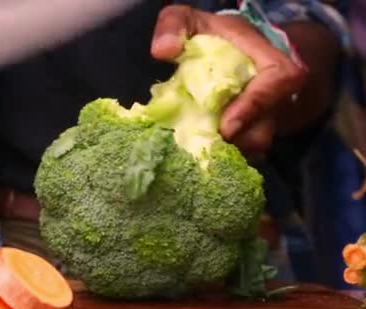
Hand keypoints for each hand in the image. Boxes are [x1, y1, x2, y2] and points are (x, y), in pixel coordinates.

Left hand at [150, 5, 306, 153]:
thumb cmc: (215, 36)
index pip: (277, 84)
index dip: (254, 107)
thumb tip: (163, 51)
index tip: (226, 127)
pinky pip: (240, 154)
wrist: (235, 53)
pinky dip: (220, 157)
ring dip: (223, 152)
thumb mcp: (193, 20)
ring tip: (195, 150)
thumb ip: (175, 26)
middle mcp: (276, 95)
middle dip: (232, 142)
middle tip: (200, 144)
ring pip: (252, 147)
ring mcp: (266, 119)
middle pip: (263, 129)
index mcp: (271, 61)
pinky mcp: (252, 135)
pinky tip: (197, 152)